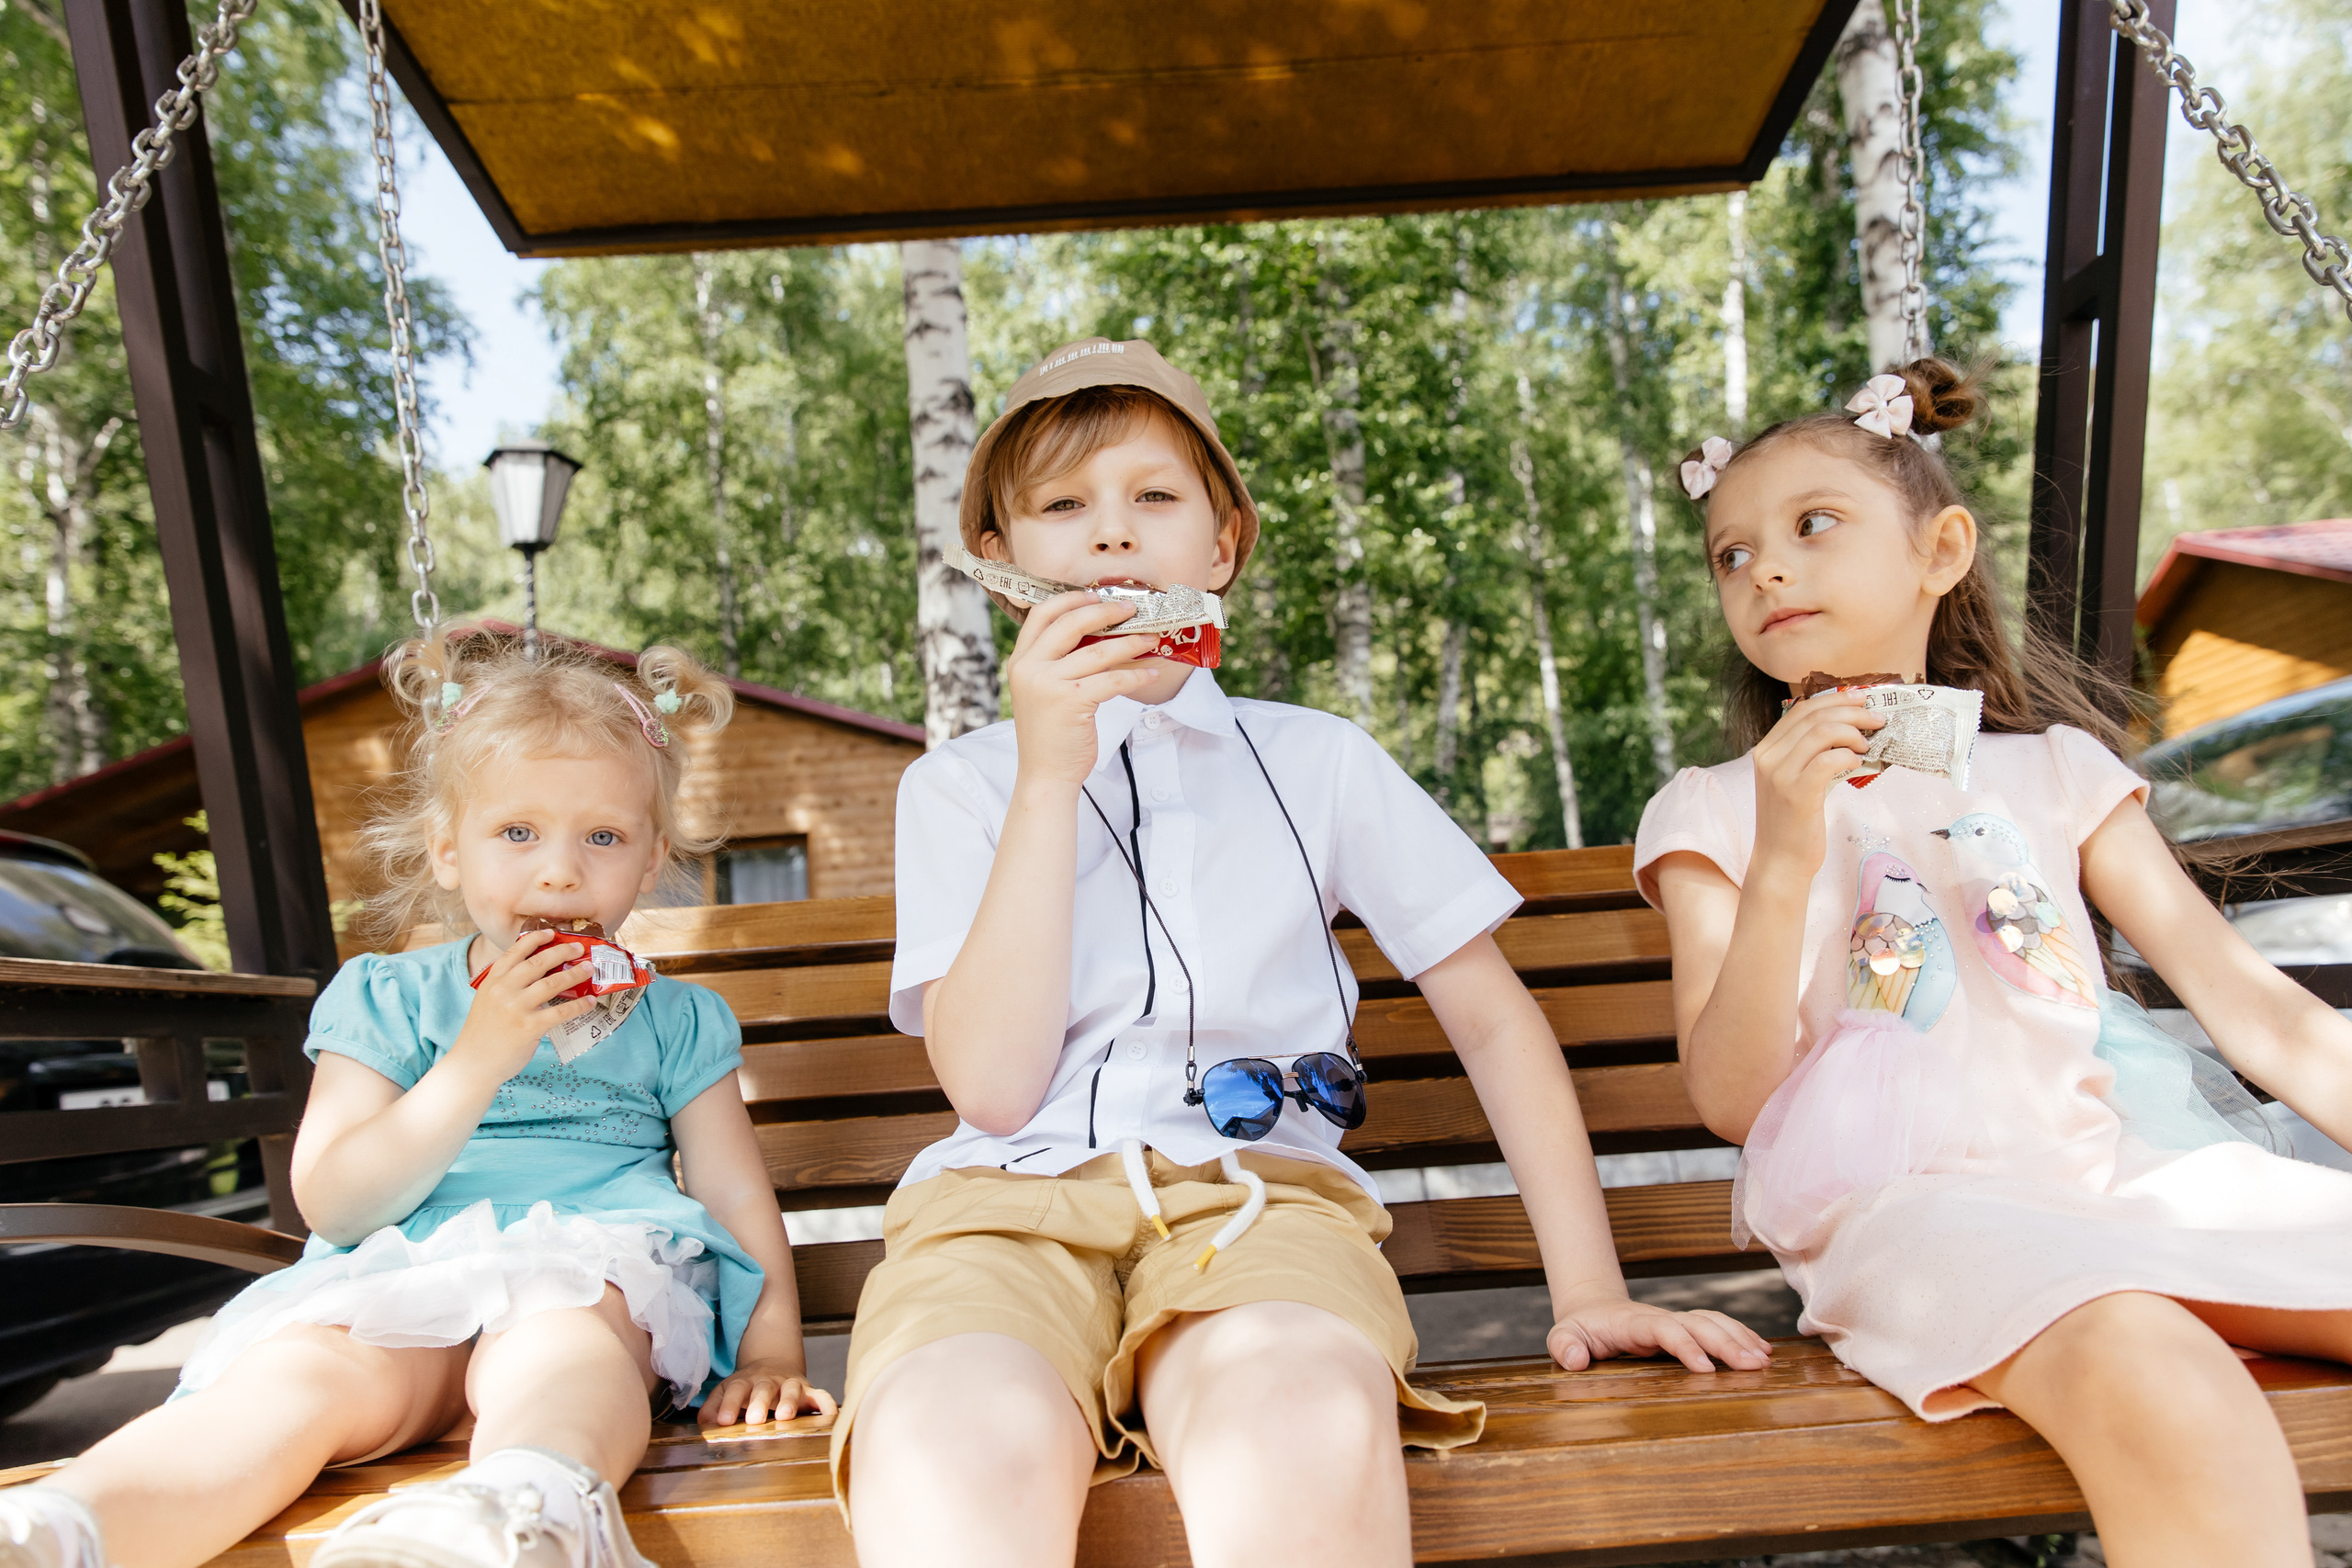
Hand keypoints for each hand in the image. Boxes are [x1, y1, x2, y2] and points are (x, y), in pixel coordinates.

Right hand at [453, 929, 595, 1081]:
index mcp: (492, 981)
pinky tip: (589, 1001)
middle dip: (562, 952)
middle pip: (538, 963)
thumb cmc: (483, 1033)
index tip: (551, 932)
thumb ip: (505, 985)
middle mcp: (504, 990)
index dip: (535, 939)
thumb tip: (536, 972)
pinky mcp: (529, 1027)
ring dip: (575, 974)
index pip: (515, 952)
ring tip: (588, 969)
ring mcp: (516, 1008)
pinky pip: (561, 1012)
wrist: (473, 1063)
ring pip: (552, 983)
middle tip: (579, 948)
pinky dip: (579, 1005)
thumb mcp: (487, 1000)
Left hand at [697, 1360, 836, 1426]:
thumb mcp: (726, 1391)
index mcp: (745, 1383)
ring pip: (792, 1389)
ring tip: (785, 1416)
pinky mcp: (809, 1390)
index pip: (734, 1391)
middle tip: (753, 1419)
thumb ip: (713, 1407)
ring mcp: (790, 1384)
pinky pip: (821, 1395)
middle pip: (763, 1389)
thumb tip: (705, 1423)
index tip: (723, 1422)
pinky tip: (830, 1415)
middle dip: (759, 1403)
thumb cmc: (747, 1387)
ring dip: (790, 1401)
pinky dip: (827, 1403)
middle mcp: (768, 1382)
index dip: (728, 1405)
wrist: (774, 1363)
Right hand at [1004, 591, 1159, 788]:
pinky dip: (1136, 674)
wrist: (1045, 774)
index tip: (1097, 594)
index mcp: (1020, 660)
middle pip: (1071, 623)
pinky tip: (1150, 673)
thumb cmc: (1051, 732)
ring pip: (1098, 651)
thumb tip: (1100, 632)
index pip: (1042, 614)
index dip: (1072, 599)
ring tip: (1152, 639)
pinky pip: (1112, 679)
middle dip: (1106, 611)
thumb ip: (1059, 661)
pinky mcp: (1071, 701)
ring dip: (1131, 643)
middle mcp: (1029, 667)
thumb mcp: (1044, 690)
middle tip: (1133, 610)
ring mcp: (1048, 683)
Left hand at [1546, 1283, 1773, 1372]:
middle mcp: (1660, 1318)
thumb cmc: (1579, 1329)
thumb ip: (1564, 1346)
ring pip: (1713, 1322)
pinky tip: (1763, 1352)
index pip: (1664, 1330)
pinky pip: (1717, 1326)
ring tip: (1765, 1362)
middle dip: (1727, 1344)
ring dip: (1740, 1339)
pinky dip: (1741, 1336)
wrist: (1592, 1309)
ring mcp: (1674, 1321)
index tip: (1707, 1370)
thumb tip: (1576, 1361)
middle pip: (1698, 1324)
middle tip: (1754, 1367)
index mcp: (1633, 1323)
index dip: (1686, 1347)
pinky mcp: (1685, 1328)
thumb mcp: (1562, 1336)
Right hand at [1748, 692, 1883, 878]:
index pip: (1801, 709)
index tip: (1861, 699)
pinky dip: (1848, 755)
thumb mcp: (1795, 780)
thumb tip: (1848, 730)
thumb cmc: (1794, 822)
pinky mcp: (1797, 793)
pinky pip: (1828, 760)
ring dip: (1853, 732)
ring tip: (1868, 744)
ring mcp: (1780, 775)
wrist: (1780, 860)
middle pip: (1814, 716)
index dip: (1834, 699)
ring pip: (1822, 732)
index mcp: (1766, 749)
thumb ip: (1809, 754)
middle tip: (1877, 718)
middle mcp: (1768, 757)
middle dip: (1852, 711)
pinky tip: (1858, 762)